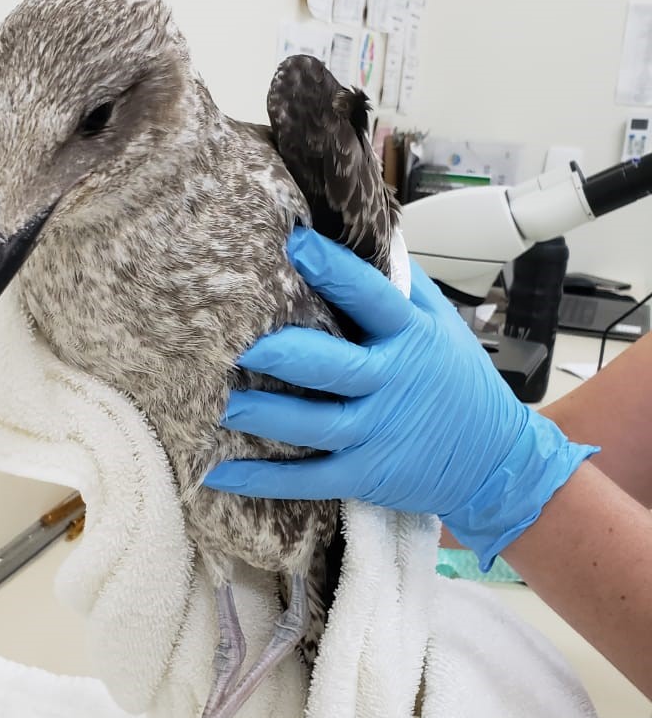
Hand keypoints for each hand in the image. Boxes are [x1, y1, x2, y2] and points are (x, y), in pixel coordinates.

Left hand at [204, 227, 596, 568]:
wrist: (497, 461)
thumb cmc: (459, 383)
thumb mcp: (442, 326)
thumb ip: (403, 287)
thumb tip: (367, 237)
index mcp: (409, 337)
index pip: (370, 296)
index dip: (333, 269)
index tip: (293, 242)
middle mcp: (392, 382)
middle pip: (334, 366)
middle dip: (286, 354)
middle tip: (239, 344)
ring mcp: (378, 432)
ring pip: (315, 424)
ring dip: (266, 416)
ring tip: (221, 405)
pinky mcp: (366, 474)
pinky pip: (309, 478)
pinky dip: (264, 479)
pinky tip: (221, 473)